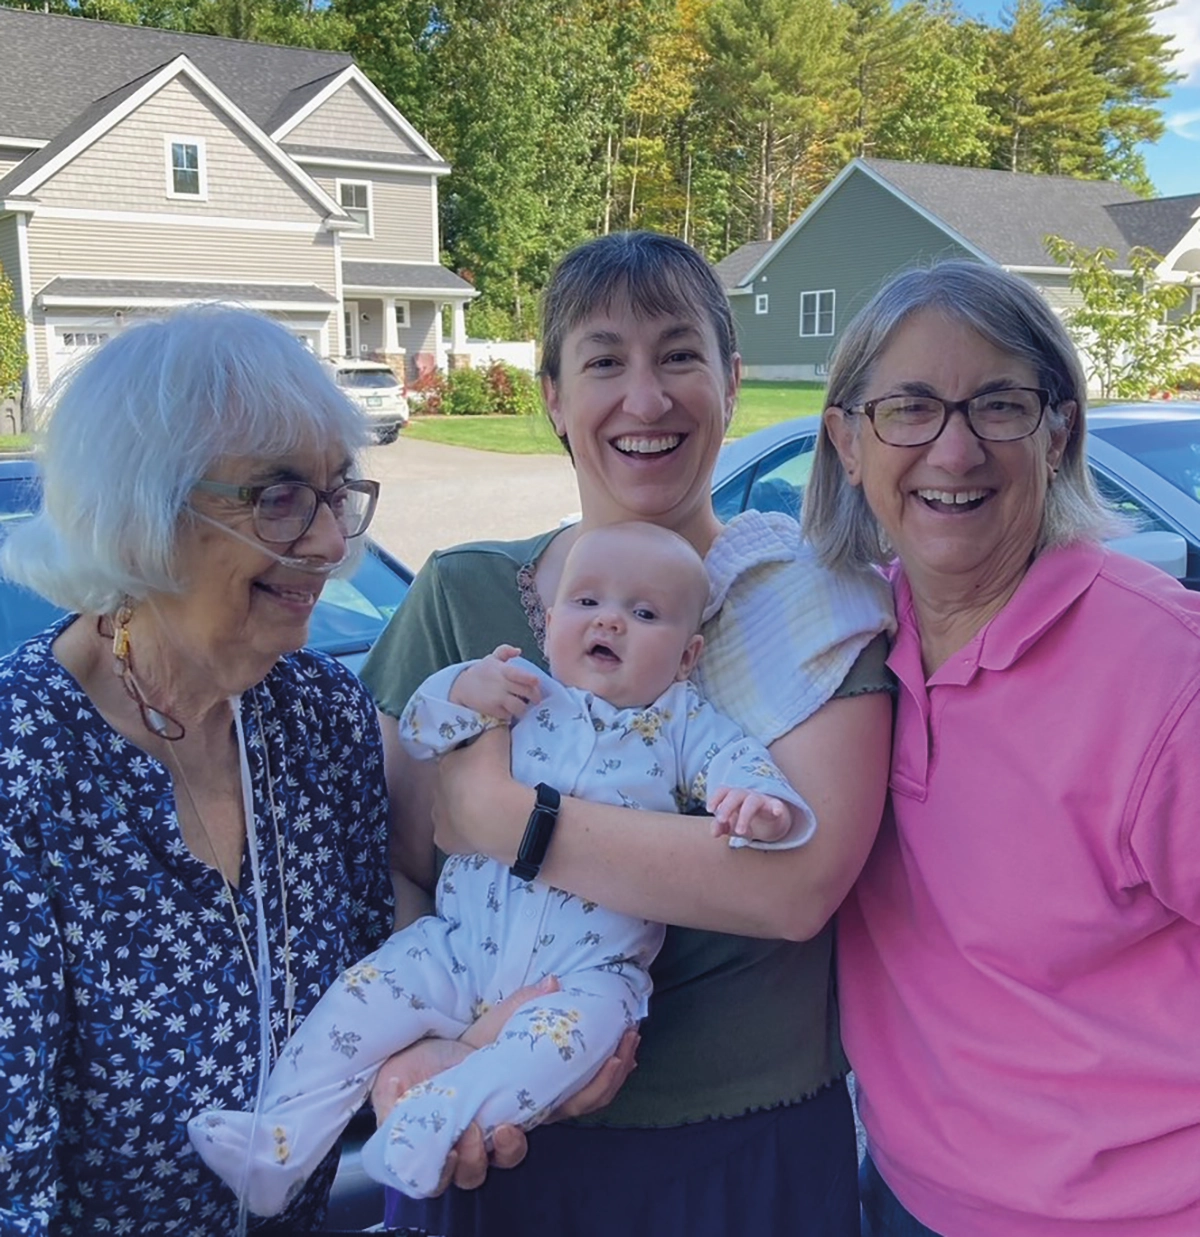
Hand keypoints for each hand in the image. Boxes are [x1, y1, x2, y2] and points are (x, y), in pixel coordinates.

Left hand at [369, 976, 639, 1192]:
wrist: (399, 1066)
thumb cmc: (448, 1055)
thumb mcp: (488, 1028)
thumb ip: (521, 1009)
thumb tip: (555, 983)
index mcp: (526, 1098)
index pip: (579, 1096)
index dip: (609, 1076)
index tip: (628, 1045)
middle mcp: (509, 1125)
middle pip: (570, 1120)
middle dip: (594, 1092)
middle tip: (601, 1067)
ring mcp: (475, 1145)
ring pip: (505, 1161)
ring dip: (509, 1145)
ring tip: (498, 1126)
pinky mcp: (436, 1157)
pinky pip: (454, 1176)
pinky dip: (463, 1161)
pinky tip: (464, 1142)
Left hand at [433, 725, 516, 856]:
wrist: (493, 814)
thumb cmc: (492, 773)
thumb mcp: (496, 738)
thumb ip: (492, 727)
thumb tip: (495, 722)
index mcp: (445, 765)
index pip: (455, 760)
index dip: (470, 763)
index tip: (486, 768)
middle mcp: (436, 790)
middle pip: (450, 786)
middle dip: (464, 787)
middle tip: (488, 790)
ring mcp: (438, 817)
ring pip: (449, 811)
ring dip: (462, 811)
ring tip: (485, 813)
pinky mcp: (444, 840)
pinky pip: (452, 835)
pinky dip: (462, 834)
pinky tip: (477, 833)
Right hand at [449, 645, 542, 719]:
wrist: (462, 686)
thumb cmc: (481, 672)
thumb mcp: (491, 659)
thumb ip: (505, 651)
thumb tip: (518, 650)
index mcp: (503, 670)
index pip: (520, 674)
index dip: (531, 679)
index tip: (536, 682)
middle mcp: (501, 684)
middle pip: (526, 692)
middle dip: (535, 697)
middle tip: (535, 699)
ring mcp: (497, 698)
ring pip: (520, 706)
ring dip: (524, 708)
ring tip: (523, 706)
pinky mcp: (492, 710)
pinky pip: (508, 715)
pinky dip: (510, 714)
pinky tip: (509, 710)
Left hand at [708, 786, 790, 843]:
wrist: (769, 821)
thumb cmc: (744, 819)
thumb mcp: (731, 825)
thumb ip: (720, 826)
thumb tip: (713, 832)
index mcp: (732, 796)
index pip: (723, 790)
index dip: (715, 798)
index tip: (710, 810)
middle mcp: (746, 795)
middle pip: (735, 794)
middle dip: (727, 806)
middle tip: (721, 820)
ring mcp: (761, 799)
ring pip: (752, 801)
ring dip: (745, 815)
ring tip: (740, 832)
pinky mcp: (775, 807)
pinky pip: (776, 804)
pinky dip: (776, 807)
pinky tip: (776, 812)